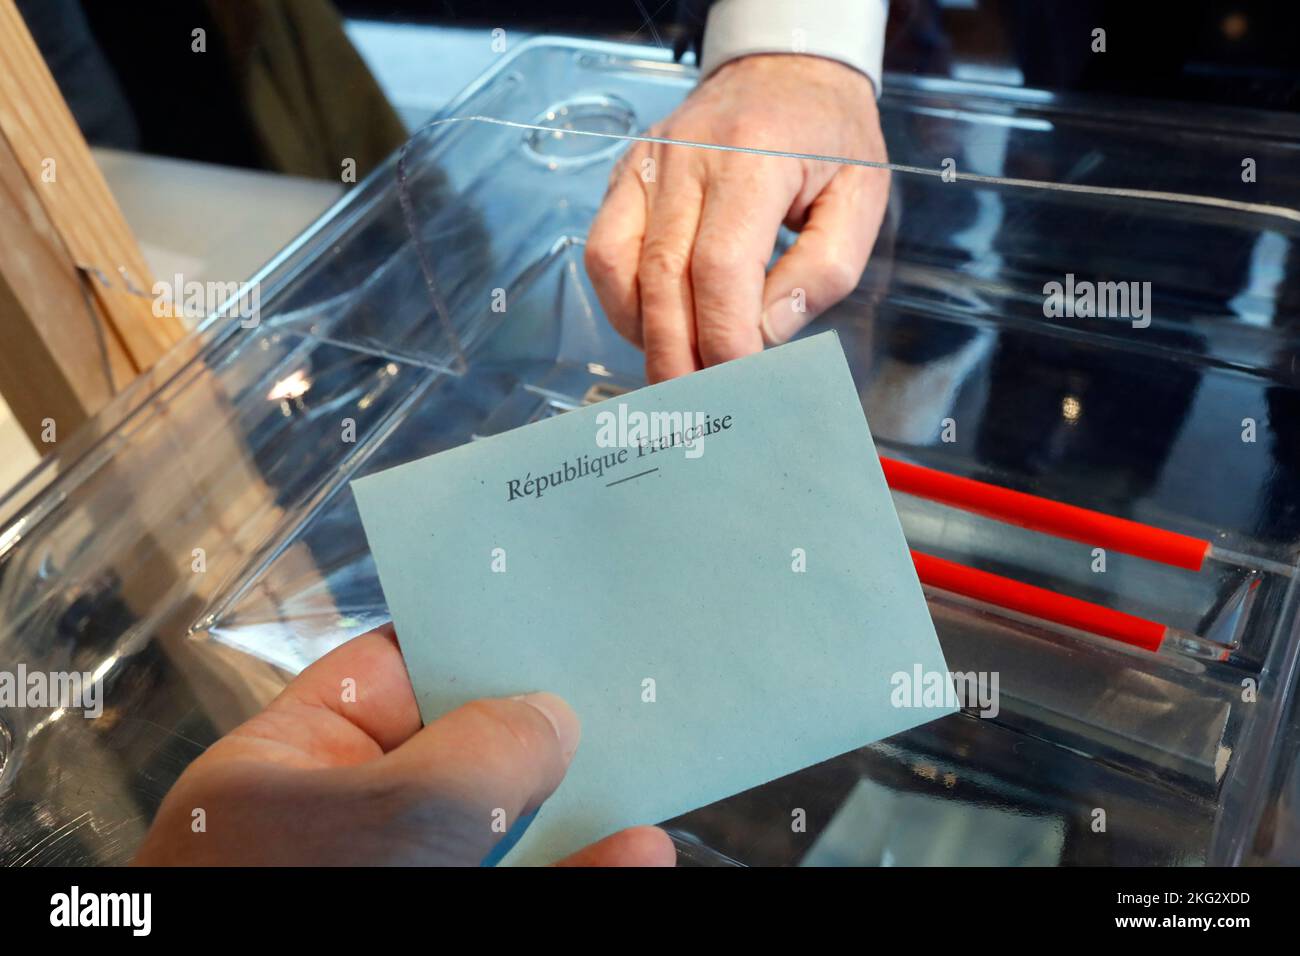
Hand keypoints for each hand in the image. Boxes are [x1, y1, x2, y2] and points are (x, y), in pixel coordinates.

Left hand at [133, 626, 675, 865]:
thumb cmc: (305, 905)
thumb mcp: (398, 814)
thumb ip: (482, 750)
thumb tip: (549, 717)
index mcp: (291, 765)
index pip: (387, 672)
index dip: (469, 641)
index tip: (551, 620)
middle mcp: (342, 823)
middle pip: (457, 751)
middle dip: (537, 723)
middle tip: (620, 687)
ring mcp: (396, 879)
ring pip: (498, 834)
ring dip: (576, 806)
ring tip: (645, 767)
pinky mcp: (450, 918)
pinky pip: (522, 888)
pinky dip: (581, 870)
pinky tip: (635, 853)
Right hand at [585, 53, 889, 382]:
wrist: (784, 69)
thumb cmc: (827, 135)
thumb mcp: (859, 199)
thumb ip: (820, 272)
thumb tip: (766, 334)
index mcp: (753, 156)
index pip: (721, 265)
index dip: (724, 334)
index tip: (739, 380)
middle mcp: (688, 156)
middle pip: (663, 275)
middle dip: (678, 353)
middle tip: (695, 406)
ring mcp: (648, 164)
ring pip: (619, 265)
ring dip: (643, 332)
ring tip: (675, 371)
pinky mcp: (626, 175)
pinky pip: (604, 249)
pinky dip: (622, 301)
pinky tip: (654, 327)